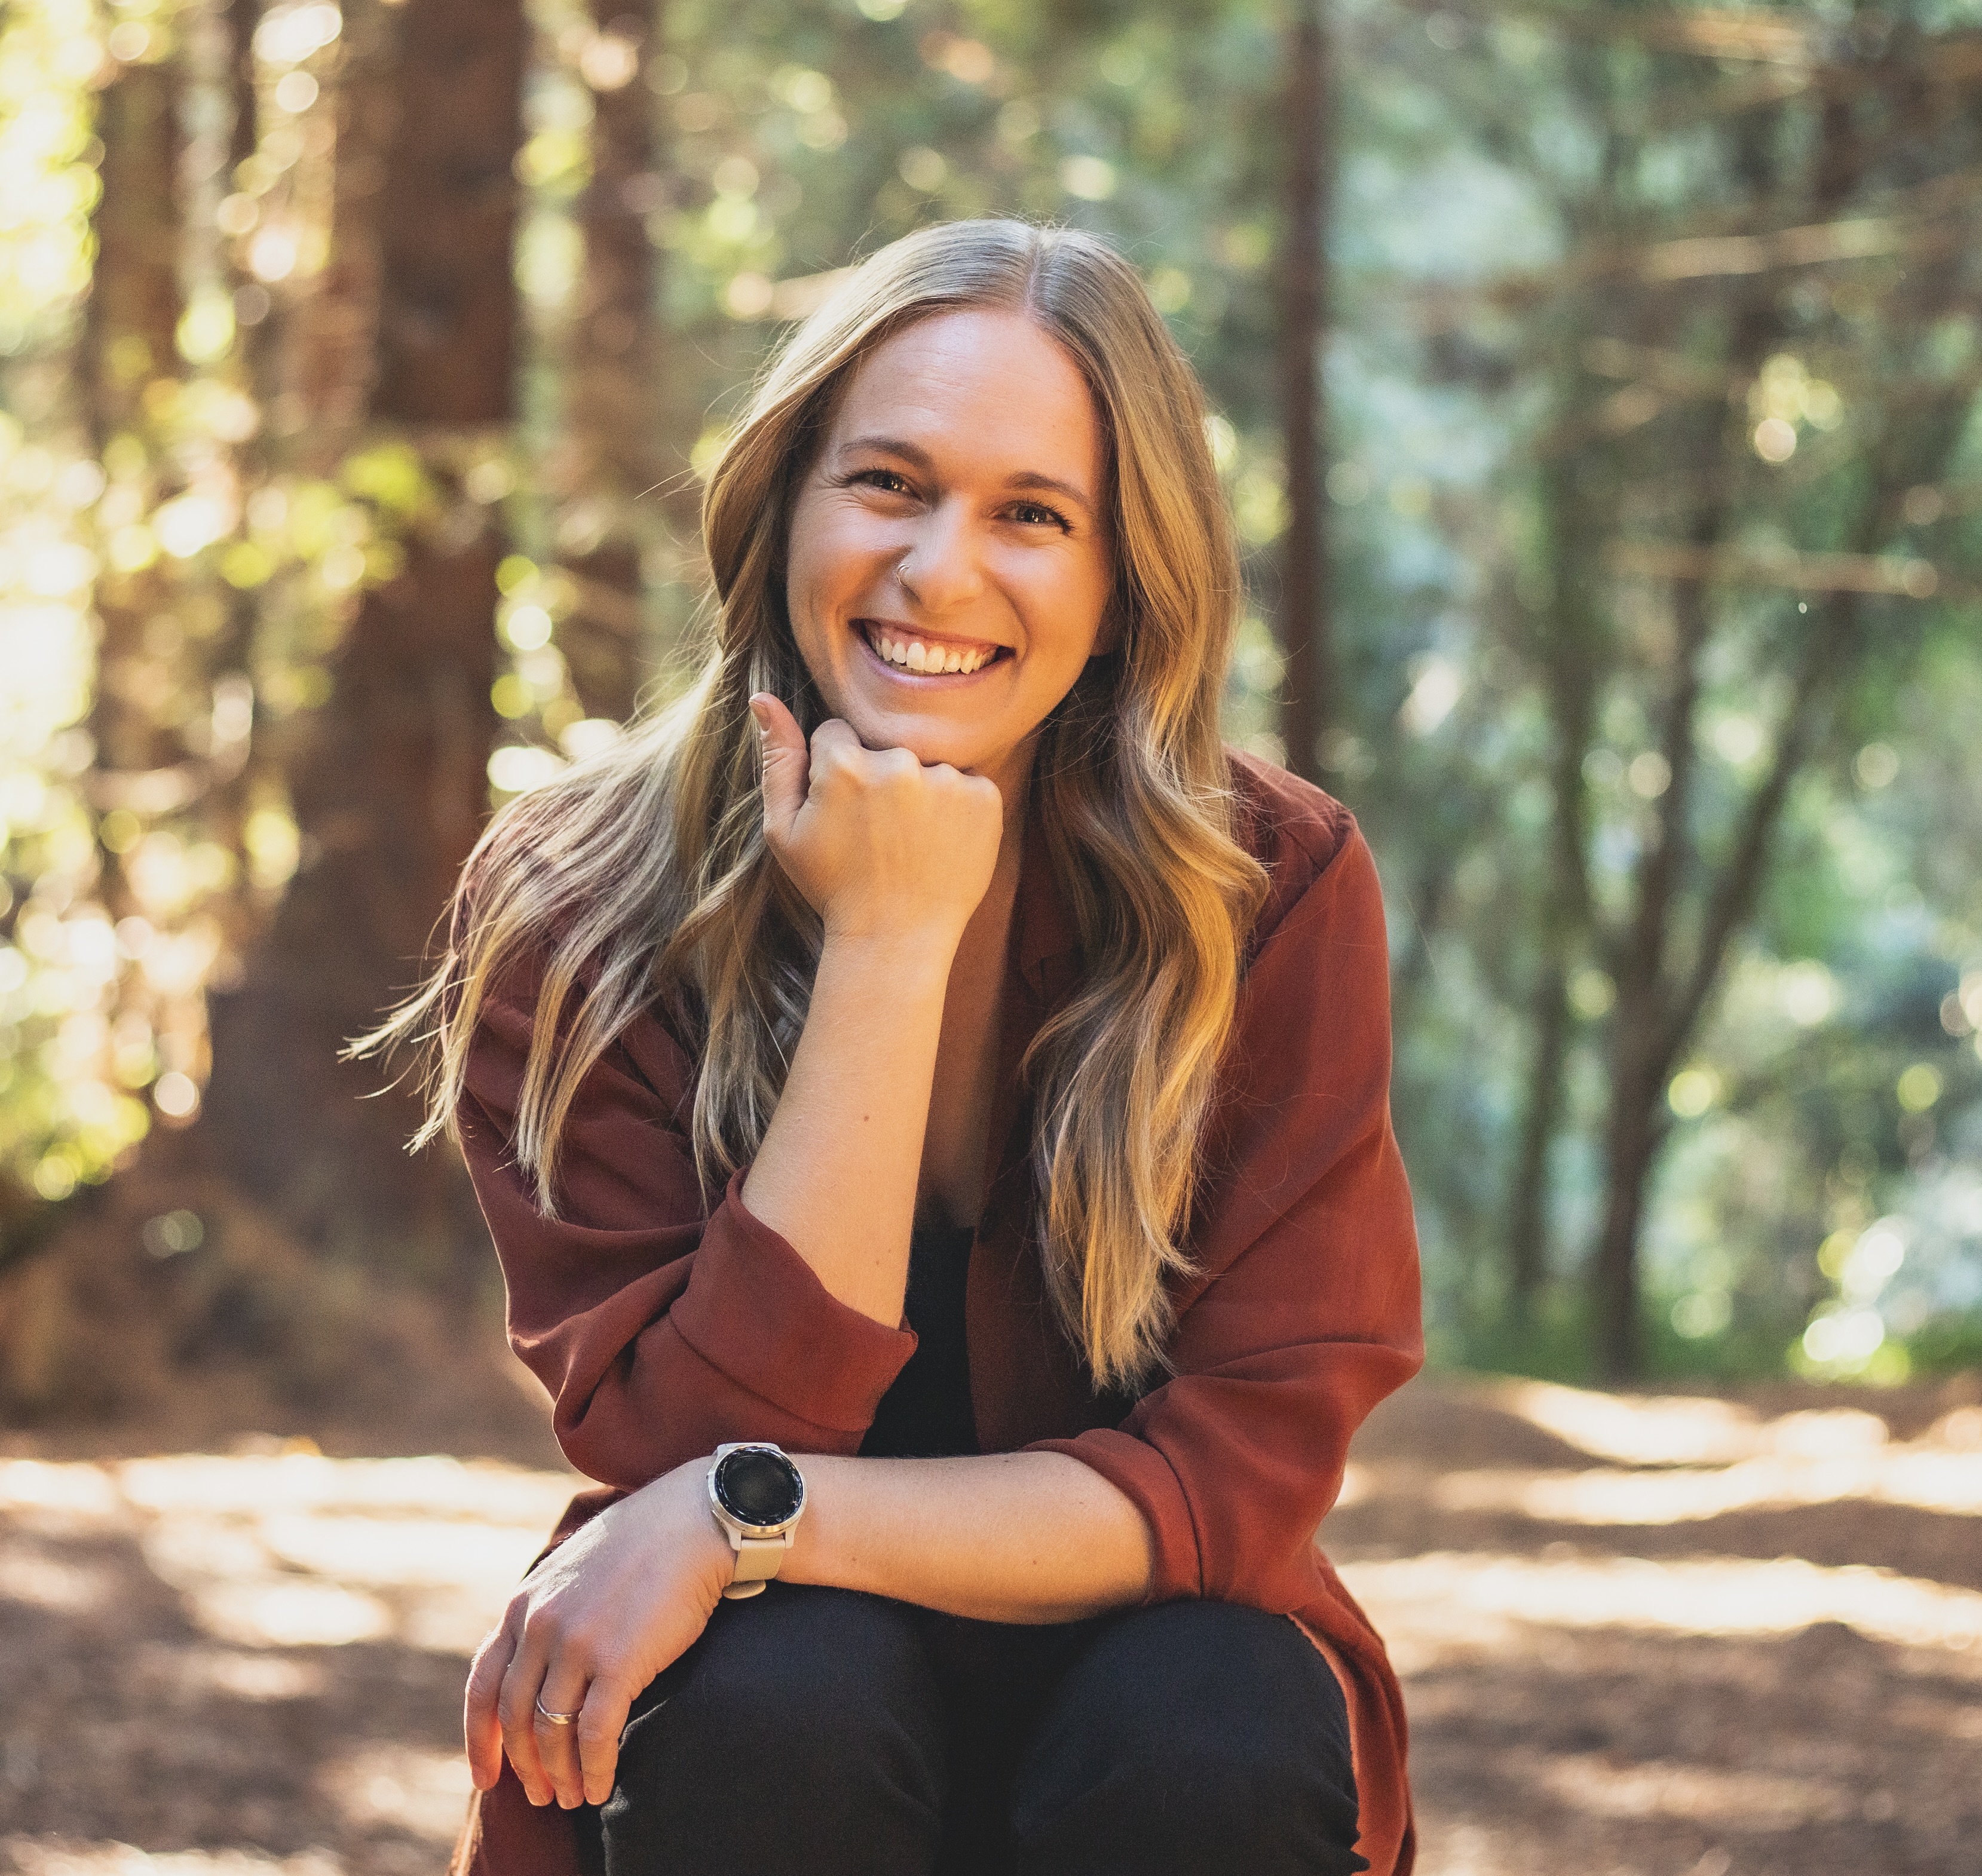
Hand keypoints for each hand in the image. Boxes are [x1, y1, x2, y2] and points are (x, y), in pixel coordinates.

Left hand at [465, 1459, 733, 1808]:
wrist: (696, 1519)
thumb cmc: (645, 1543)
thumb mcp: (574, 1569)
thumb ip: (548, 1611)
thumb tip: (537, 1665)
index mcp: (525, 1603)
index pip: (483, 1684)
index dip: (479, 1739)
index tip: (486, 1776)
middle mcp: (540, 1624)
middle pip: (515, 1717)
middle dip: (524, 1766)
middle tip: (541, 1796)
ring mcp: (577, 1643)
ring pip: (551, 1732)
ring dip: (560, 1775)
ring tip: (575, 1796)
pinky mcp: (618, 1661)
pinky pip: (594, 1734)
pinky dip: (594, 1769)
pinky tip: (603, 1786)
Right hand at [751, 693, 1002, 947]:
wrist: (894, 939)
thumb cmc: (833, 887)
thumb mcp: (785, 830)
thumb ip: (778, 759)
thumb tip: (762, 698)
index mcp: (845, 765)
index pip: (837, 735)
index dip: (836, 773)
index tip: (845, 813)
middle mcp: (899, 763)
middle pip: (885, 747)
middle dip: (880, 780)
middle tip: (880, 835)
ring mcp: (946, 780)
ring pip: (927, 764)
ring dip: (921, 792)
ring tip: (910, 843)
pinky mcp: (984, 798)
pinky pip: (966, 783)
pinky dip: (957, 807)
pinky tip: (940, 843)